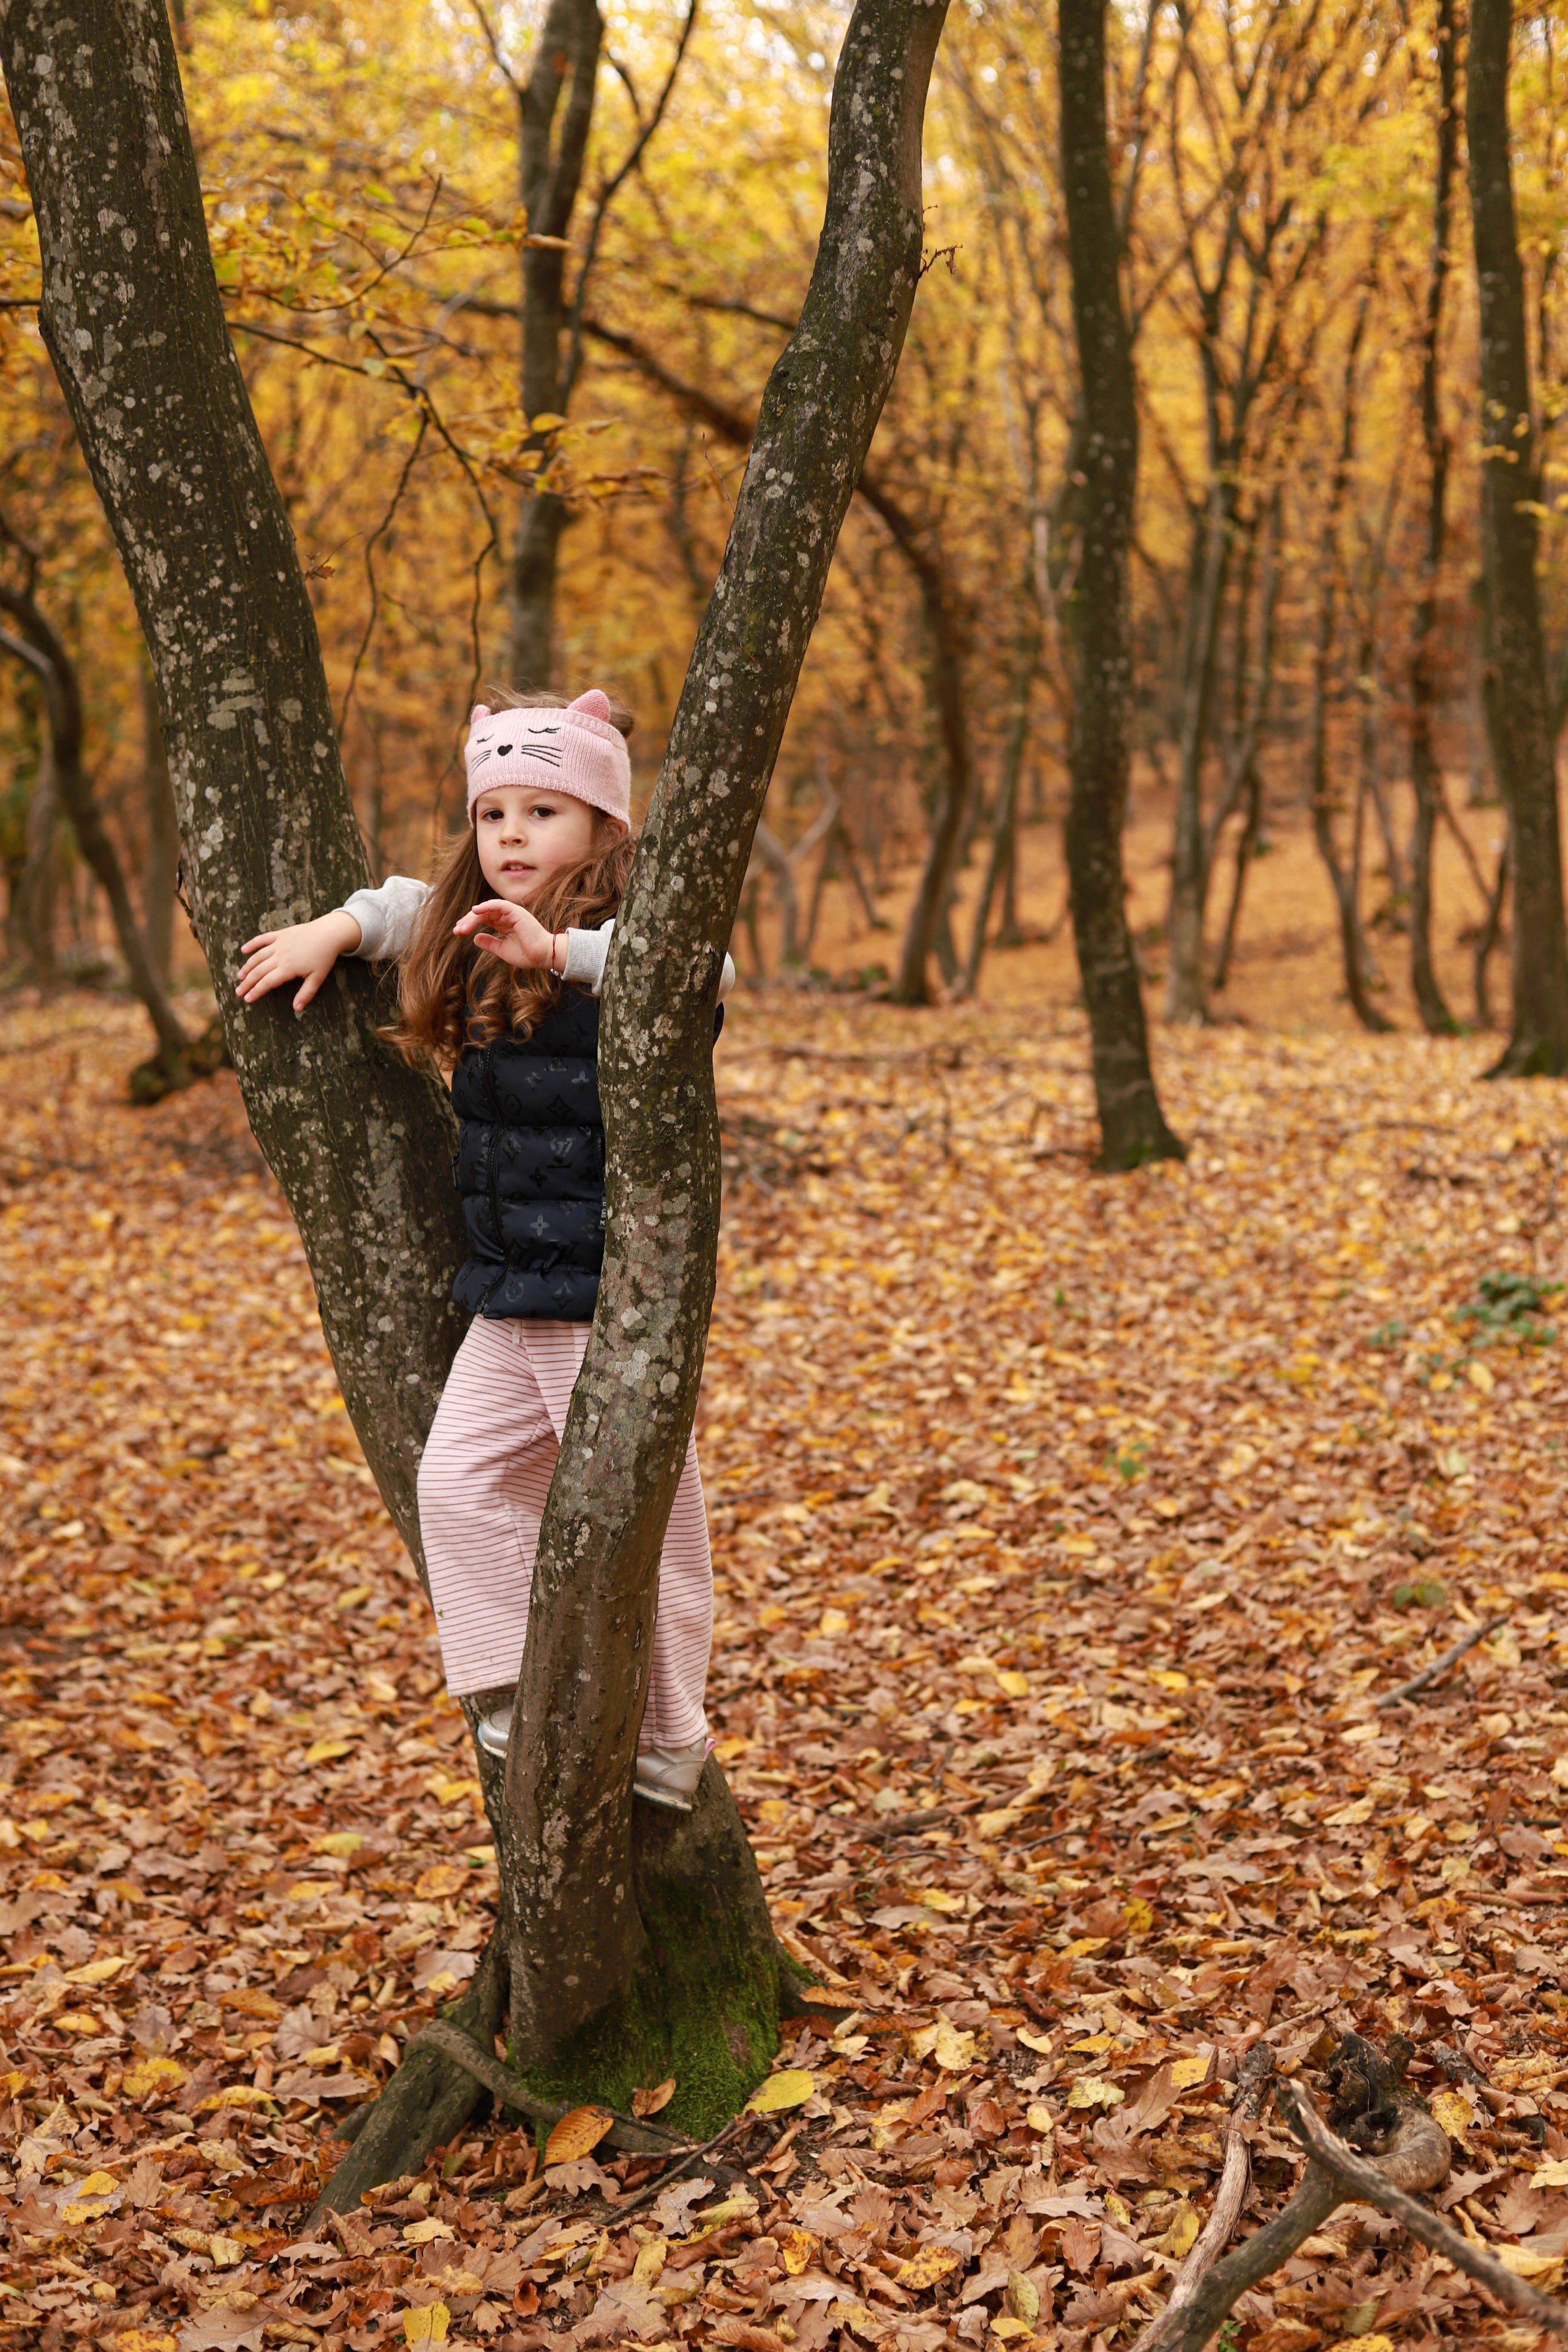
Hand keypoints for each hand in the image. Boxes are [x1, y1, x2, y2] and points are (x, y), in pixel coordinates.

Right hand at [236, 910, 361, 1010]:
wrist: (329, 933)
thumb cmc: (324, 957)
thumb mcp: (318, 978)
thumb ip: (306, 994)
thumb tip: (297, 1009)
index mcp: (287, 968)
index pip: (267, 982)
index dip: (256, 991)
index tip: (247, 999)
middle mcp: (279, 956)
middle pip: (258, 971)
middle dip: (247, 983)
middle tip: (238, 992)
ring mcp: (278, 944)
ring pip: (257, 957)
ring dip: (247, 967)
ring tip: (239, 976)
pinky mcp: (280, 934)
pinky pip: (262, 939)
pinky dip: (252, 944)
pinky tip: (243, 950)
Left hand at [454, 899, 560, 971]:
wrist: (543, 956)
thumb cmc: (527, 954)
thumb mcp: (502, 949)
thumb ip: (489, 943)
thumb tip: (475, 938)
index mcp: (504, 924)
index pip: (483, 919)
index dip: (470, 924)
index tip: (458, 932)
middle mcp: (507, 916)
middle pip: (482, 913)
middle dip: (468, 921)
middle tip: (457, 930)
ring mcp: (511, 913)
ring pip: (487, 909)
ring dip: (473, 917)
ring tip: (462, 927)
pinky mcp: (516, 911)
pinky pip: (498, 904)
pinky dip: (486, 906)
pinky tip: (475, 911)